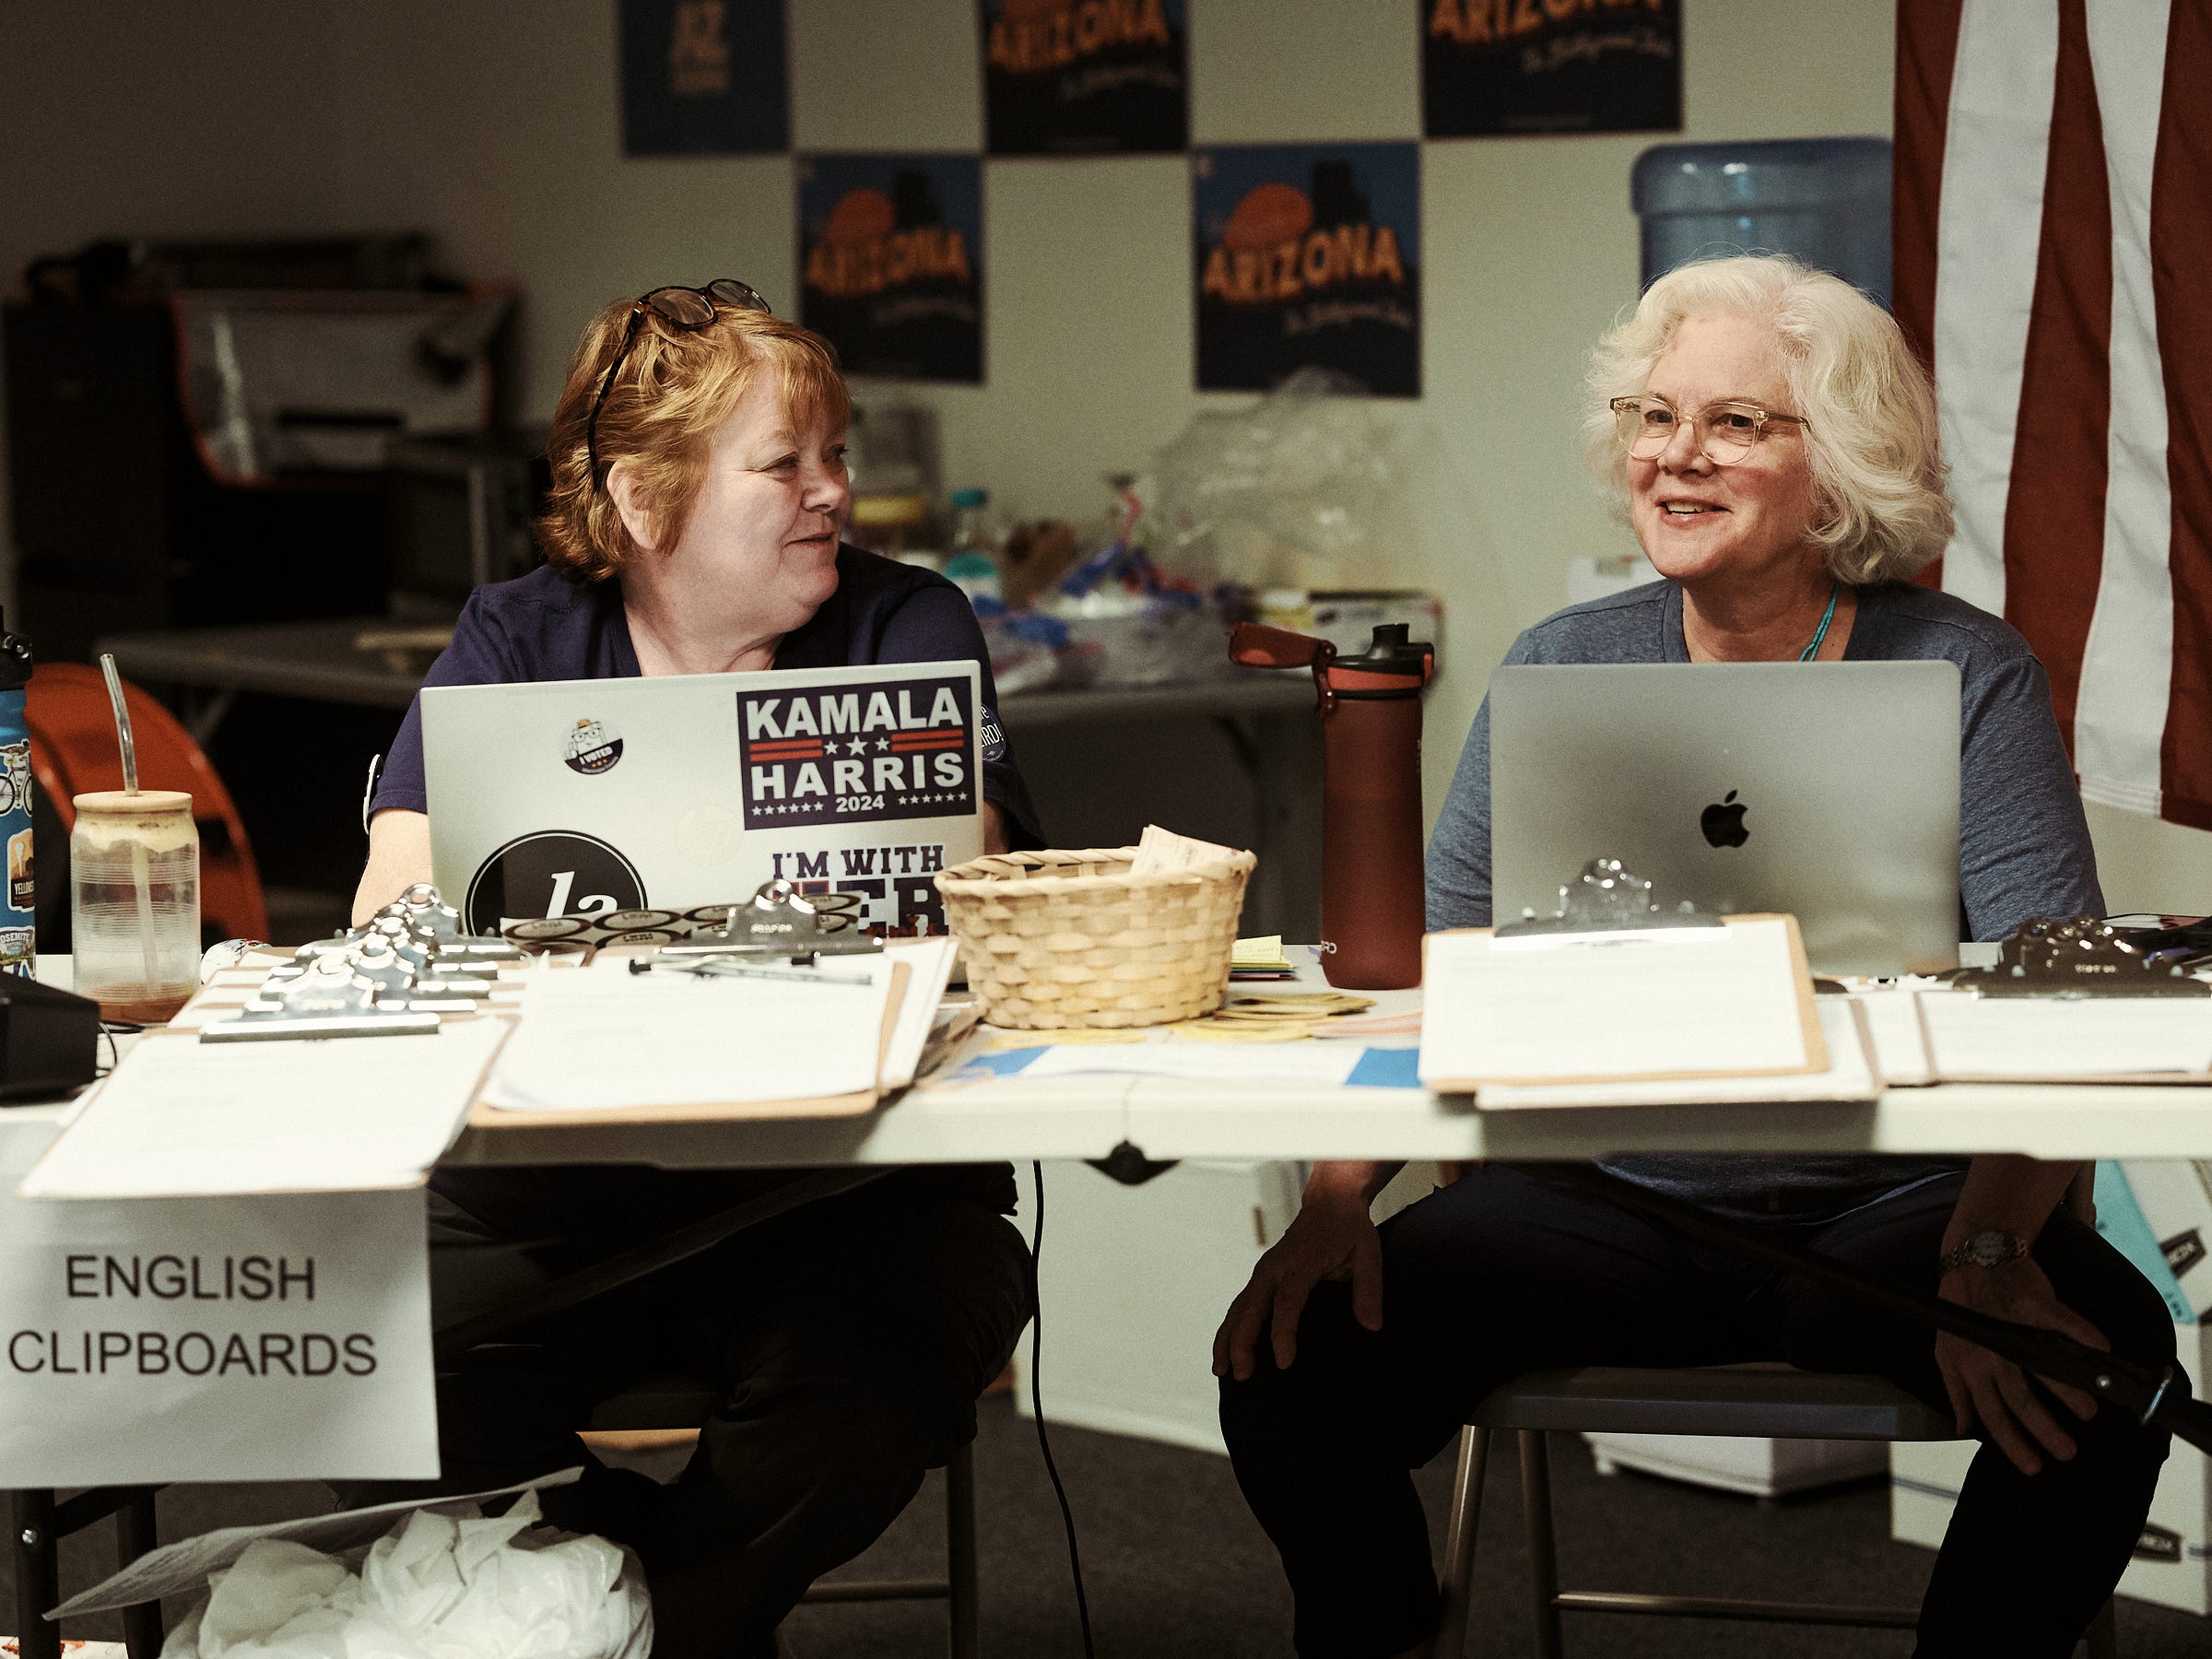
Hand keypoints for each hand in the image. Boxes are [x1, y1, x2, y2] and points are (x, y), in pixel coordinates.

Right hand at [1213, 1193, 1382, 1381]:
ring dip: (1227, 1338)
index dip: (1283, 1333)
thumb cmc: (1349, 1230)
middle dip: (1242, 1343)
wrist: (1330, 1202)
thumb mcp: (1368, 1255)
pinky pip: (1240, 1305)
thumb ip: (1369, 1290)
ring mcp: (1264, 1271)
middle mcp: (1275, 1267)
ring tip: (1221, 1371)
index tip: (1284, 1362)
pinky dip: (1229, 1328)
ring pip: (1238, 1308)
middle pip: (1251, 1308)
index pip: (1287, 1302)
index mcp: (1301, 1262)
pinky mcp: (1261, 1276)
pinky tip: (1225, 1351)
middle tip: (1243, 1376)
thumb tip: (1372, 1325)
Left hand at [1935, 1258, 2109, 1475]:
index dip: (2012, 1444)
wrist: (1973, 1259)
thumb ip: (1956, 1392)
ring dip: (2067, 1391)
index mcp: (1971, 1367)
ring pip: (2043, 1366)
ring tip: (2089, 1411)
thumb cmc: (1961, 1311)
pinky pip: (2063, 1323)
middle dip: (2044, 1429)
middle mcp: (1992, 1352)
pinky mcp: (2033, 1302)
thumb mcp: (1945, 1352)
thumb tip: (1962, 1429)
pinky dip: (2083, 1335)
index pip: (1991, 1414)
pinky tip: (2102, 1351)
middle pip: (2019, 1398)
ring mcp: (2013, 1327)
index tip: (2034, 1468)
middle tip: (2068, 1451)